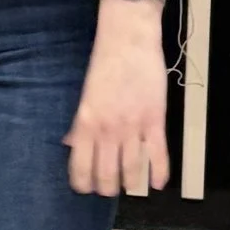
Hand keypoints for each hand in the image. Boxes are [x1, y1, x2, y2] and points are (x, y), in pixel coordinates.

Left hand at [65, 0, 170, 196]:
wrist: (128, 39)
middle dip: (107, 188)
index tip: (85, 188)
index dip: (82, 184)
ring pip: (131, 170)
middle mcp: (107, 131)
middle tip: (109, 189)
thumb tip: (70, 144)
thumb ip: (79, 124)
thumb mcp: (85, 95)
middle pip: (106, 174)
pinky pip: (158, 155)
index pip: (80, 166)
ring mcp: (132, 127)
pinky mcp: (155, 121)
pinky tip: (157, 183)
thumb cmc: (104, 64)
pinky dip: (159, 173)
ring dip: (130, 183)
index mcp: (85, 124)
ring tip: (129, 186)